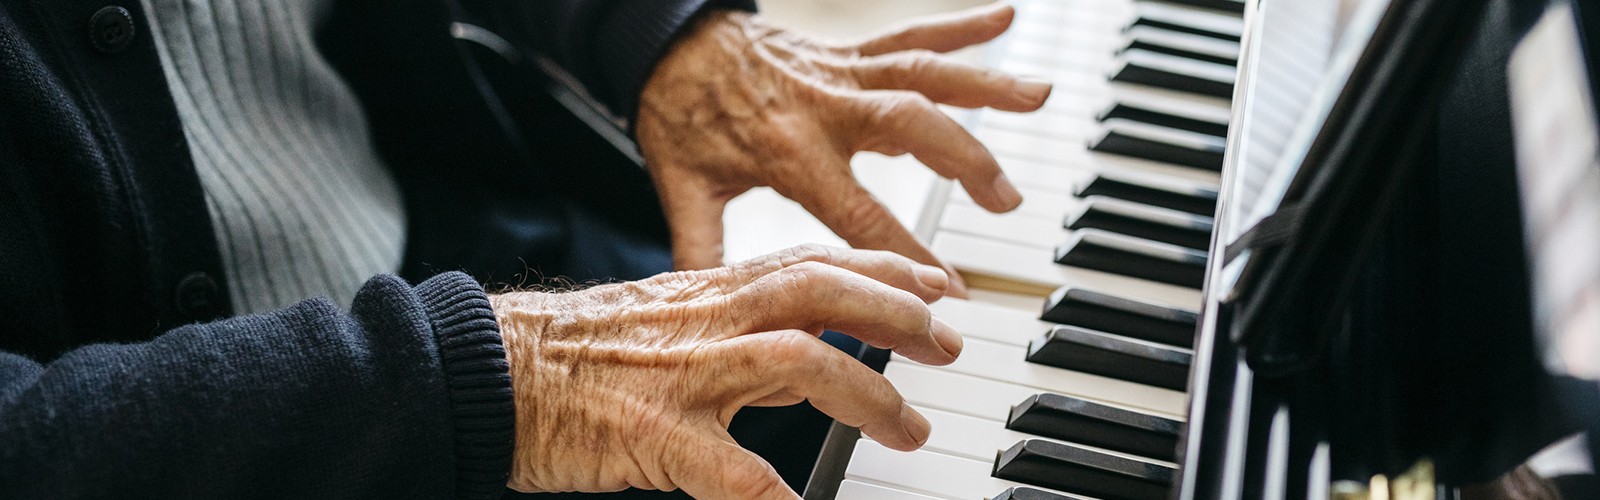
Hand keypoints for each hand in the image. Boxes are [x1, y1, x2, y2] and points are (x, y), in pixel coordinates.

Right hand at [493, 245, 963, 497]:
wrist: (487, 370)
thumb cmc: (574, 354)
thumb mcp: (670, 324)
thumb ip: (742, 334)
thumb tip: (815, 353)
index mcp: (708, 292)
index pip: (812, 262)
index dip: (883, 270)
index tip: (938, 286)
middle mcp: (705, 320)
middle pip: (819, 293)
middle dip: (895, 314)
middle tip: (946, 346)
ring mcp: (681, 375)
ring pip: (795, 361)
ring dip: (864, 393)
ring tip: (908, 430)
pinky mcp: (650, 434)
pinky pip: (727, 469)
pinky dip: (774, 493)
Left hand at [637, 3, 1051, 295]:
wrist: (667, 42)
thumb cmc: (678, 116)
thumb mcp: (682, 187)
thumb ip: (702, 247)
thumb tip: (717, 312)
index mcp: (789, 151)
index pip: (860, 212)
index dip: (907, 253)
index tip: (949, 290)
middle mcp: (826, 106)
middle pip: (911, 126)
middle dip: (965, 162)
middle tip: (1007, 201)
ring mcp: (841, 74)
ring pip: (923, 74)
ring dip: (984, 84)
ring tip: (1039, 96)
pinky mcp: (847, 52)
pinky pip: (908, 35)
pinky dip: (959, 26)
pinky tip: (1006, 16)